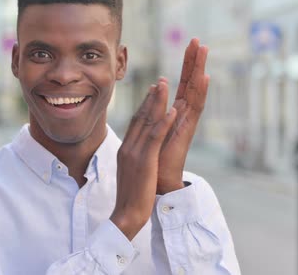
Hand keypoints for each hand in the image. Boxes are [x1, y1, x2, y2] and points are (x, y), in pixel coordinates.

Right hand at [110, 79, 176, 239]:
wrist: (126, 214)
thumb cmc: (130, 198)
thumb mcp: (129, 174)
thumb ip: (132, 160)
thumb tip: (135, 155)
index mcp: (125, 150)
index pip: (134, 123)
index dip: (144, 107)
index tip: (151, 93)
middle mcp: (128, 148)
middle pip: (139, 117)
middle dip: (150, 98)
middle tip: (159, 82)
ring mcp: (135, 153)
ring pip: (147, 122)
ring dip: (157, 102)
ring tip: (165, 86)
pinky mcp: (145, 160)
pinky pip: (155, 137)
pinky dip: (164, 121)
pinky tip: (173, 110)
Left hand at [156, 38, 209, 194]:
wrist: (154, 186)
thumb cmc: (148, 164)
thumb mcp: (145, 133)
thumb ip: (150, 116)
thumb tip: (150, 97)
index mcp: (172, 115)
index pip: (181, 85)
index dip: (185, 66)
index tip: (189, 46)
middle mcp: (182, 116)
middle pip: (190, 84)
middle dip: (193, 62)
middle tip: (198, 40)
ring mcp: (186, 123)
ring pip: (195, 91)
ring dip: (198, 70)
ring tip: (204, 50)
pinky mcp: (186, 131)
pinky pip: (194, 108)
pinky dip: (200, 92)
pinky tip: (204, 77)